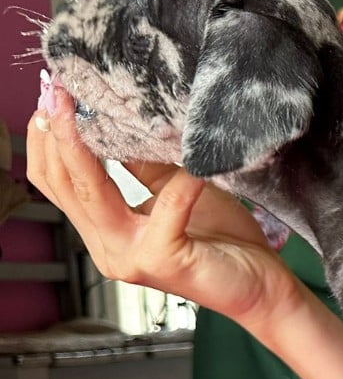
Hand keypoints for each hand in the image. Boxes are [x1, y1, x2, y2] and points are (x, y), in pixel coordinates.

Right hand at [27, 87, 298, 328]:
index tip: (52, 93)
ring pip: (91, 193)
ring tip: (95, 106)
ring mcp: (131, 257)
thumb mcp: (172, 191)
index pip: (56, 182)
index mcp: (104, 231)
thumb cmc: (221, 241)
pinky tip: (198, 157)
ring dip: (86, 145)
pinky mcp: (163, 260)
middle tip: (57, 90)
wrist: (260, 289)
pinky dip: (184, 177)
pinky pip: (168, 205)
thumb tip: (115, 115)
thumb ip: (140, 164)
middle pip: (63, 184)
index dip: (47, 138)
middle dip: (57, 133)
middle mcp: (108, 247)